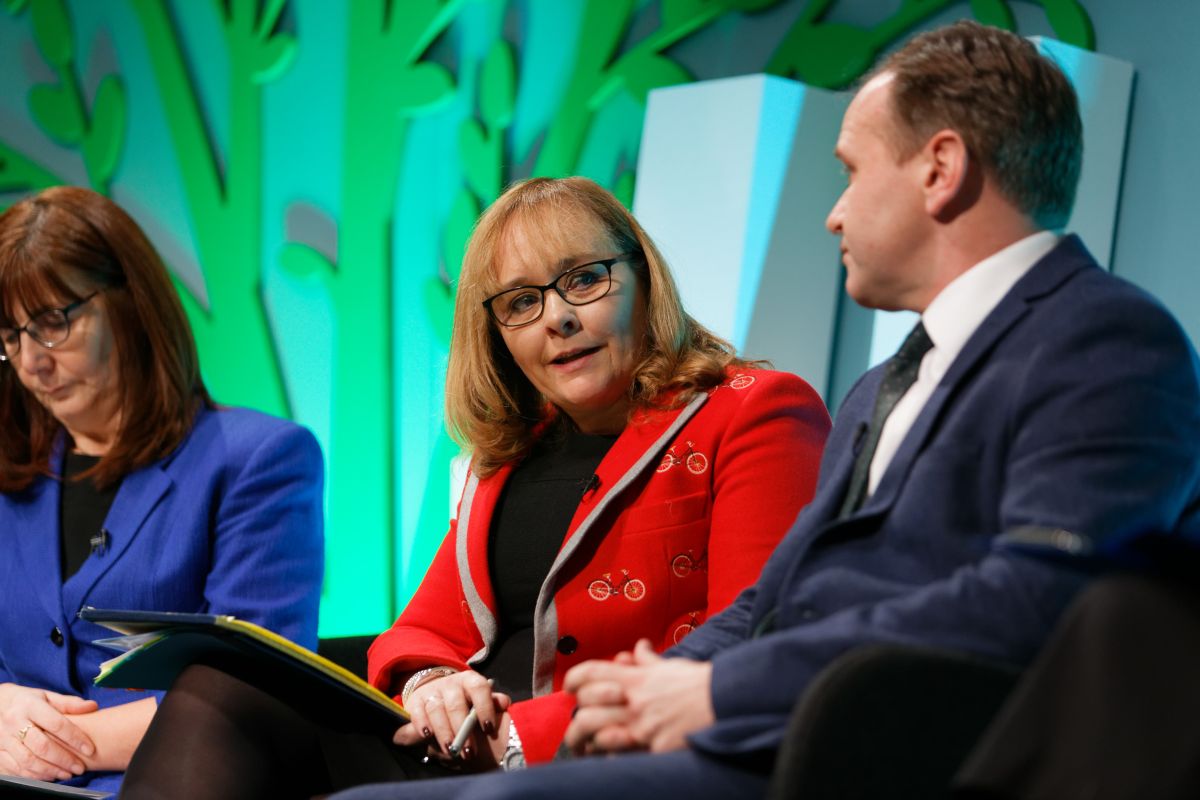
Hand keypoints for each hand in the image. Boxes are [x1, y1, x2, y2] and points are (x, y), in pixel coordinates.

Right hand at [0, 683, 96, 780]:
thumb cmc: (27, 701)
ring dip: (50, 771)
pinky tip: (48, 776)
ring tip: (67, 774)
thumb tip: (93, 706)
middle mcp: (15, 723)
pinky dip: (33, 775)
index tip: (90, 749)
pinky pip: (15, 768)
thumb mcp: (46, 696)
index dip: (75, 738)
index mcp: (30, 706)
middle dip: (64, 759)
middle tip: (79, 768)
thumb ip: (69, 703)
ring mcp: (3, 739)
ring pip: (28, 760)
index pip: (56, 724)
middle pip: (42, 746)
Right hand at [392, 671, 509, 761]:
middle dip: (462, 729)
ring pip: (436, 709)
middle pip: (456, 704)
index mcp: (470, 681)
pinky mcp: (415, 701)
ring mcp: (432, 691)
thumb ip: (493, 702)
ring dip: (444, 731)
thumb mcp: (481, 700)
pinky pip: (417, 712)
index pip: (479, 688)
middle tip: (468, 751)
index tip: (488, 728)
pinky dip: (421, 724)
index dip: (484, 707)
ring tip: (451, 749)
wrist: (437, 692)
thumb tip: (504, 703)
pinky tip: (427, 735)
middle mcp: (450, 684)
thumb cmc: (465, 702)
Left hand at [565, 639, 713, 754]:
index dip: (574, 679)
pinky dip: (610, 756)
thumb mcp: (671, 666)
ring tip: (585, 746)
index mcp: (636, 678)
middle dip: (576, 717)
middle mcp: (634, 700)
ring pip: (596, 731)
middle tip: (576, 725)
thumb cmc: (699, 683)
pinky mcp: (652, 747)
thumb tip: (639, 648)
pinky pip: (619, 754)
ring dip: (585, 740)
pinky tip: (609, 757)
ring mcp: (641, 725)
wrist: (725, 701)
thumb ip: (649, 661)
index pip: (592, 672)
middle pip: (586, 706)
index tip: (569, 688)